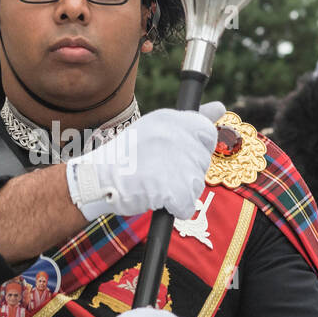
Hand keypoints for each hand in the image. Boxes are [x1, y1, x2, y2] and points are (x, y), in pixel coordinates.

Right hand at [66, 103, 223, 221]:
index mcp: (172, 119)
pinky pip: (187, 207)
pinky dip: (175, 209)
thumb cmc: (125, 156)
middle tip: (156, 170)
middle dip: (185, 172)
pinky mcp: (174, 189)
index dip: (195, 149)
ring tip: (152, 184)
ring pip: (196, 186)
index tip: (175, 154)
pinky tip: (156, 199)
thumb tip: (220, 107)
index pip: (207, 133)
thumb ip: (192, 120)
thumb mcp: (156, 127)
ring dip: (179, 191)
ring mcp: (178, 163)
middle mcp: (177, 137)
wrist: (97, 178)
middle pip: (202, 163)